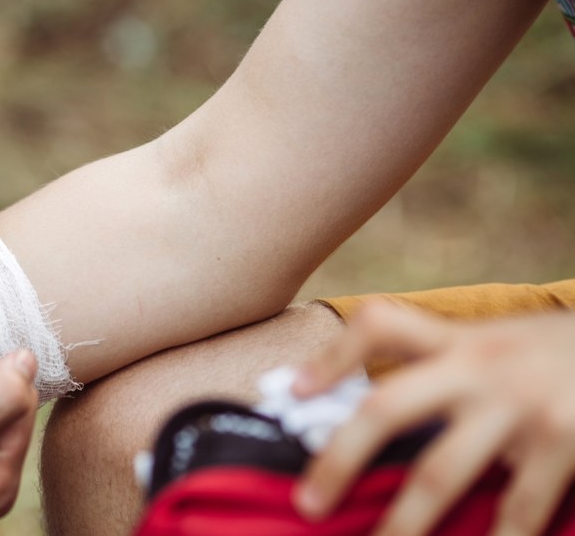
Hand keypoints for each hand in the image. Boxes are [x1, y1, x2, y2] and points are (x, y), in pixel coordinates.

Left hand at [292, 303, 574, 535]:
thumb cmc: (563, 358)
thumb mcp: (504, 344)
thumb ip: (450, 366)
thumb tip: (369, 411)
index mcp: (462, 341)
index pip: (382, 326)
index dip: (333, 354)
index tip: (295, 391)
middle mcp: (483, 369)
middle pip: (387, 408)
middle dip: (340, 458)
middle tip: (307, 504)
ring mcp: (522, 410)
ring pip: (440, 475)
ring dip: (404, 523)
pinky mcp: (566, 446)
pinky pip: (518, 511)